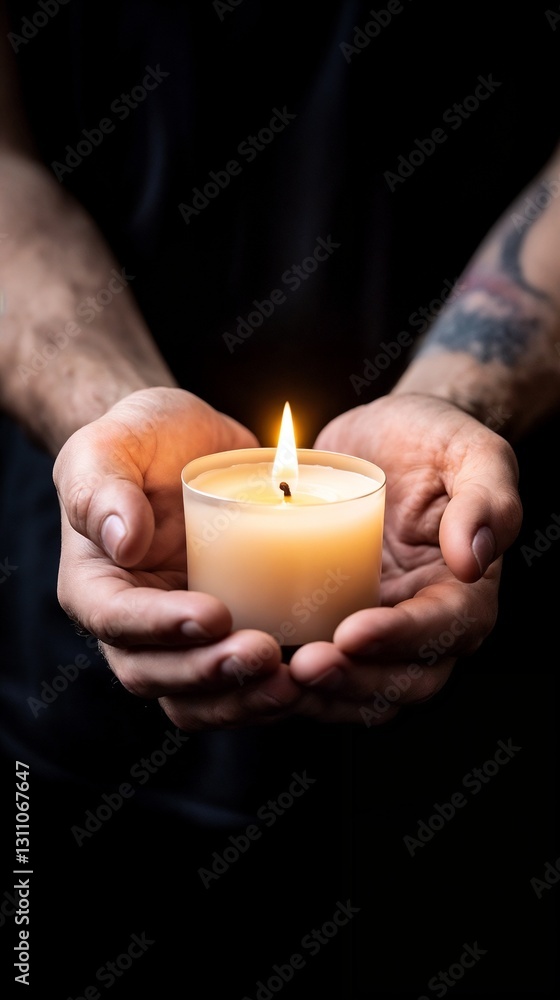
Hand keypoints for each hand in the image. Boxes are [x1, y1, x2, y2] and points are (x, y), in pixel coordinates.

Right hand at [53, 387, 302, 730]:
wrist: (185, 445)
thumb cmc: (139, 440)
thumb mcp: (109, 444)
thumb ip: (101, 488)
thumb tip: (122, 541)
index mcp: (96, 584)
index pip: (116, 620)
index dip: (161, 628)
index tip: (214, 613)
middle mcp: (134, 625)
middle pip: (158, 675)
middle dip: (210, 674)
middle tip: (263, 654)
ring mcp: (182, 639)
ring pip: (200, 696)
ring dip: (243, 699)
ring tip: (292, 681)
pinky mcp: (228, 637)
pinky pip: (242, 682)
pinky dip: (270, 689)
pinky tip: (313, 675)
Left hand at [286, 392, 522, 723]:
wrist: (386, 436)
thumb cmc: (434, 439)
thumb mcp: (472, 450)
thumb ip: (487, 498)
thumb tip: (473, 559)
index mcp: (465, 590)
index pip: (443, 630)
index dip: (400, 640)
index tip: (351, 632)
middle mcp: (425, 625)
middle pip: (402, 682)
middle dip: (354, 683)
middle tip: (305, 665)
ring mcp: (377, 630)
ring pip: (360, 692)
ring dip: (321, 696)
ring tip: (276, 678)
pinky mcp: (335, 625)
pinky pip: (321, 670)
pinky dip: (293, 682)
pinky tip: (253, 669)